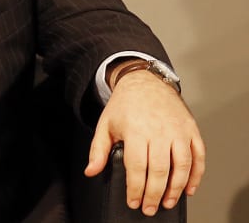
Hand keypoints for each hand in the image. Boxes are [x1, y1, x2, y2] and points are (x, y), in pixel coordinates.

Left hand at [85, 66, 205, 216]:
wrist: (144, 81)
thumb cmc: (124, 105)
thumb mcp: (105, 124)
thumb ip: (98, 149)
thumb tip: (91, 171)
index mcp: (135, 130)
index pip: (137, 166)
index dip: (136, 188)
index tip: (134, 202)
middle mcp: (159, 130)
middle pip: (160, 169)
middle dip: (155, 194)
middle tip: (150, 208)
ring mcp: (178, 130)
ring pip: (182, 165)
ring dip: (177, 188)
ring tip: (168, 202)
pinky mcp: (191, 129)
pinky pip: (198, 156)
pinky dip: (196, 175)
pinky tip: (189, 188)